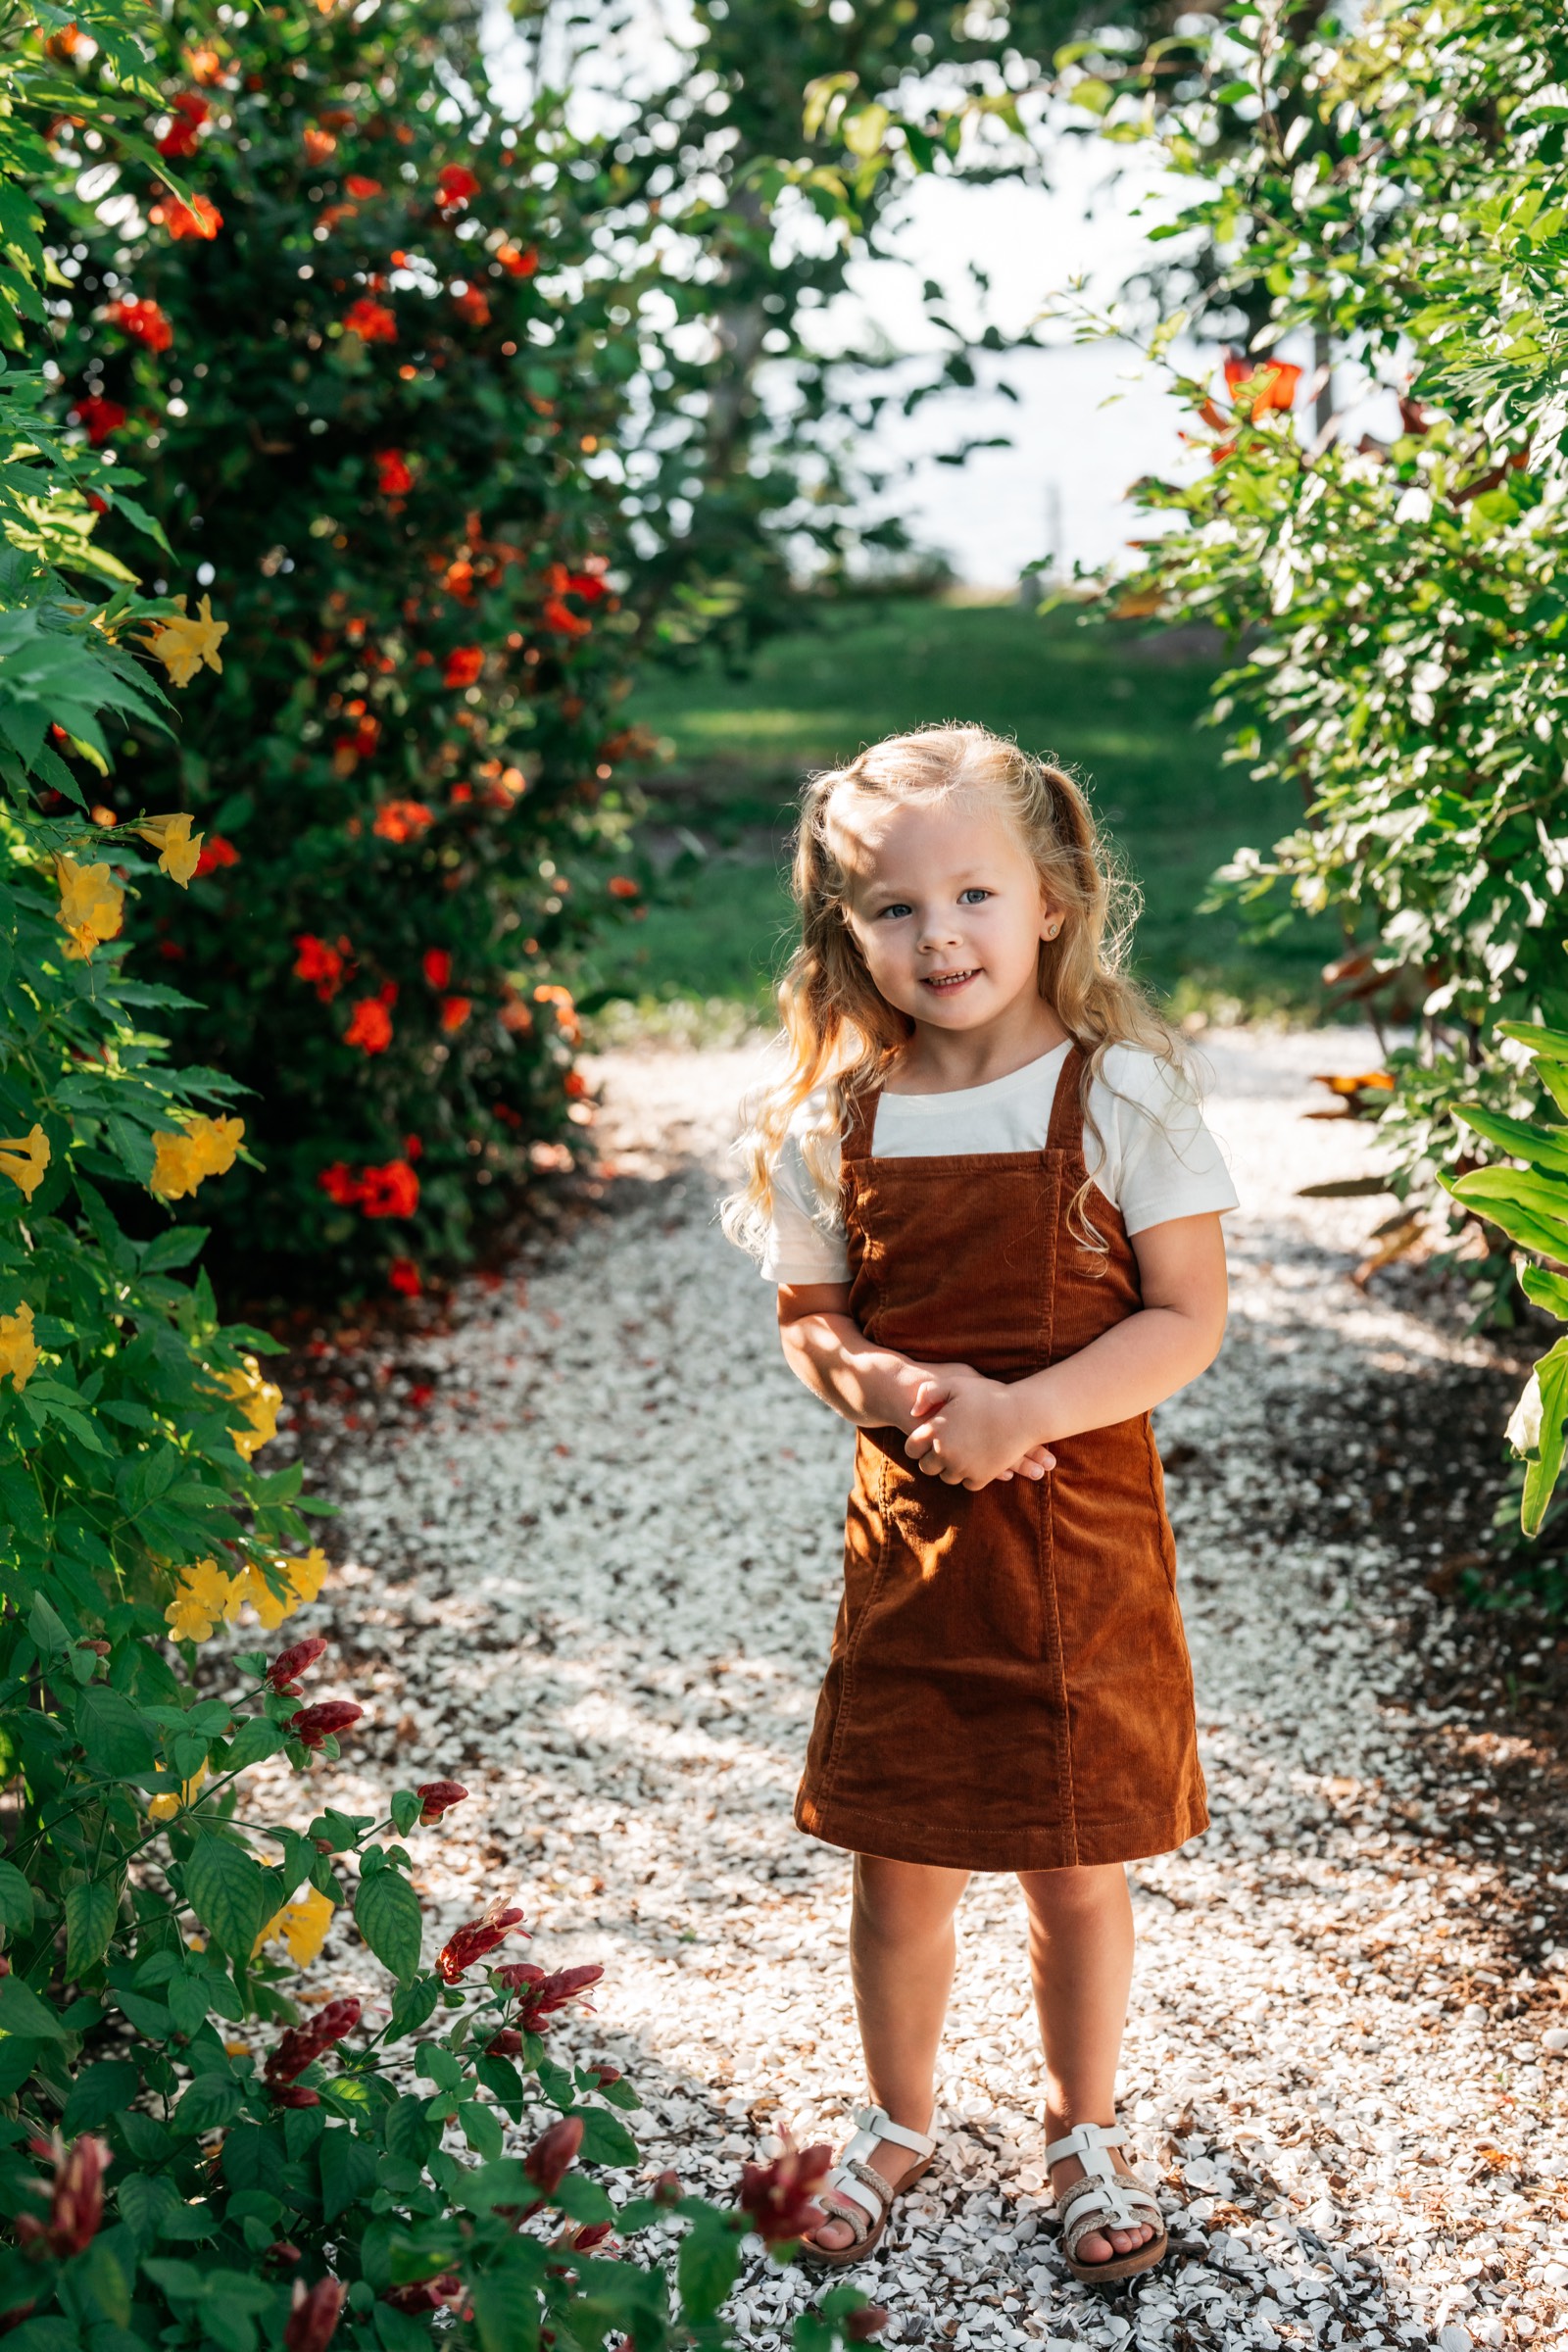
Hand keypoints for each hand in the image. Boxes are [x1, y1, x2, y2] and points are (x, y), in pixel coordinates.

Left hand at [904, 1368, 1055, 1490]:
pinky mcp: (980, 1478)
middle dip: (932, 1459)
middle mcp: (945, 1453)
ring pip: (947, 1477)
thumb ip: (928, 1392)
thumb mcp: (956, 1382)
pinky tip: (976, 1461)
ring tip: (962, 1453)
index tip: (926, 1441)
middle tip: (944, 1448)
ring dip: (951, 1468)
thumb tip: (913, 1412)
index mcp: (935, 1431)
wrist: (1024, 1414)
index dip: (917, 1445)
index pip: (911, 1448)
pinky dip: (970, 1475)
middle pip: (926, 1467)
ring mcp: (962, 1468)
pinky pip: (967, 1483)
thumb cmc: (989, 1395)